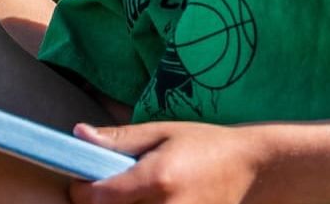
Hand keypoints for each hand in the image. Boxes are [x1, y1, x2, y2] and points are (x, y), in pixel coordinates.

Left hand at [70, 122, 272, 203]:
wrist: (251, 168)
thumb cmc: (205, 144)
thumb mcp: (162, 132)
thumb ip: (120, 139)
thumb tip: (79, 134)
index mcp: (157, 178)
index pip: (98, 198)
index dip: (81, 192)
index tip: (82, 182)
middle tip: (108, 190)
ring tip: (132, 196)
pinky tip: (147, 203)